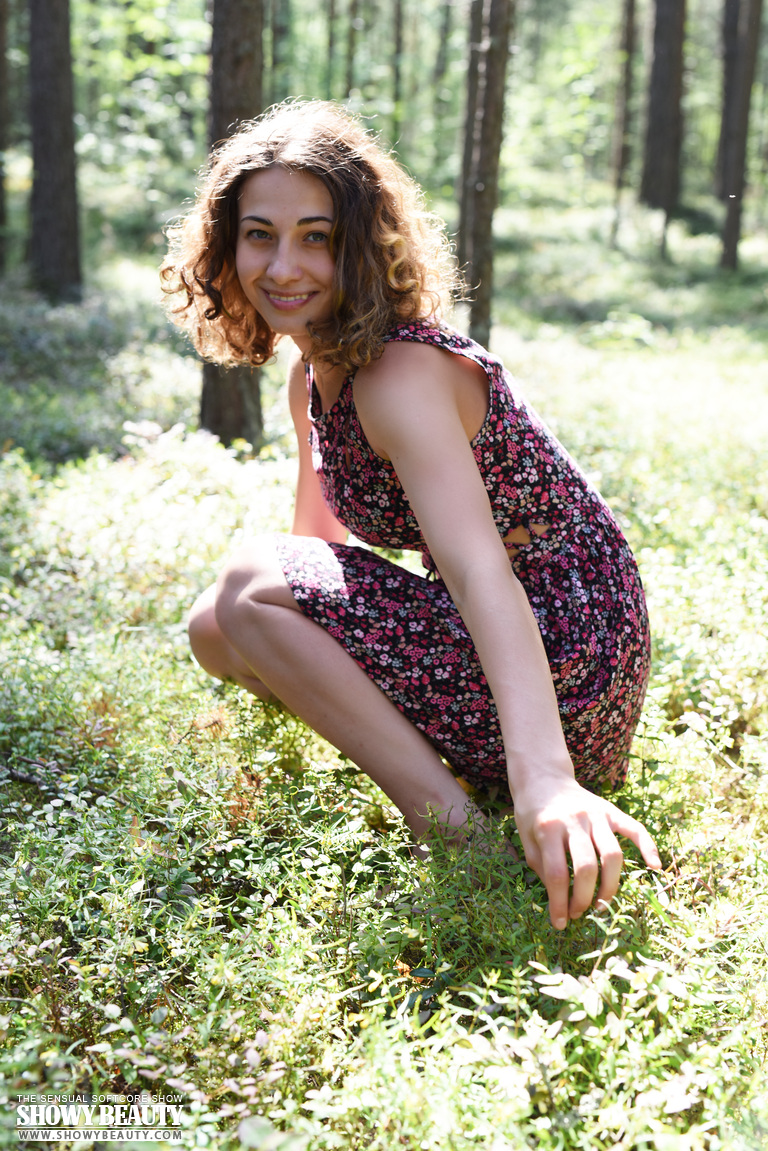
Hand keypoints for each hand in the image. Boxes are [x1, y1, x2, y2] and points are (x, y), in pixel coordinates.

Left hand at [511, 773, 660, 929]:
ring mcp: (595, 813)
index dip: (559, 904)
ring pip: (612, 855)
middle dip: (584, 898)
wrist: (543, 779)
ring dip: (609, 886)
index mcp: (548, 828)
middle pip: (587, 867)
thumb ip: (543, 869)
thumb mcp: (526, 840)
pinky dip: (648, 847)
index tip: (560, 923)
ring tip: (601, 904)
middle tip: (579, 913)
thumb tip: (564, 901)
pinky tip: (654, 868)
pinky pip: (634, 828)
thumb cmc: (532, 815)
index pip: (558, 874)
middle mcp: (574, 819)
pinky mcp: (610, 810)